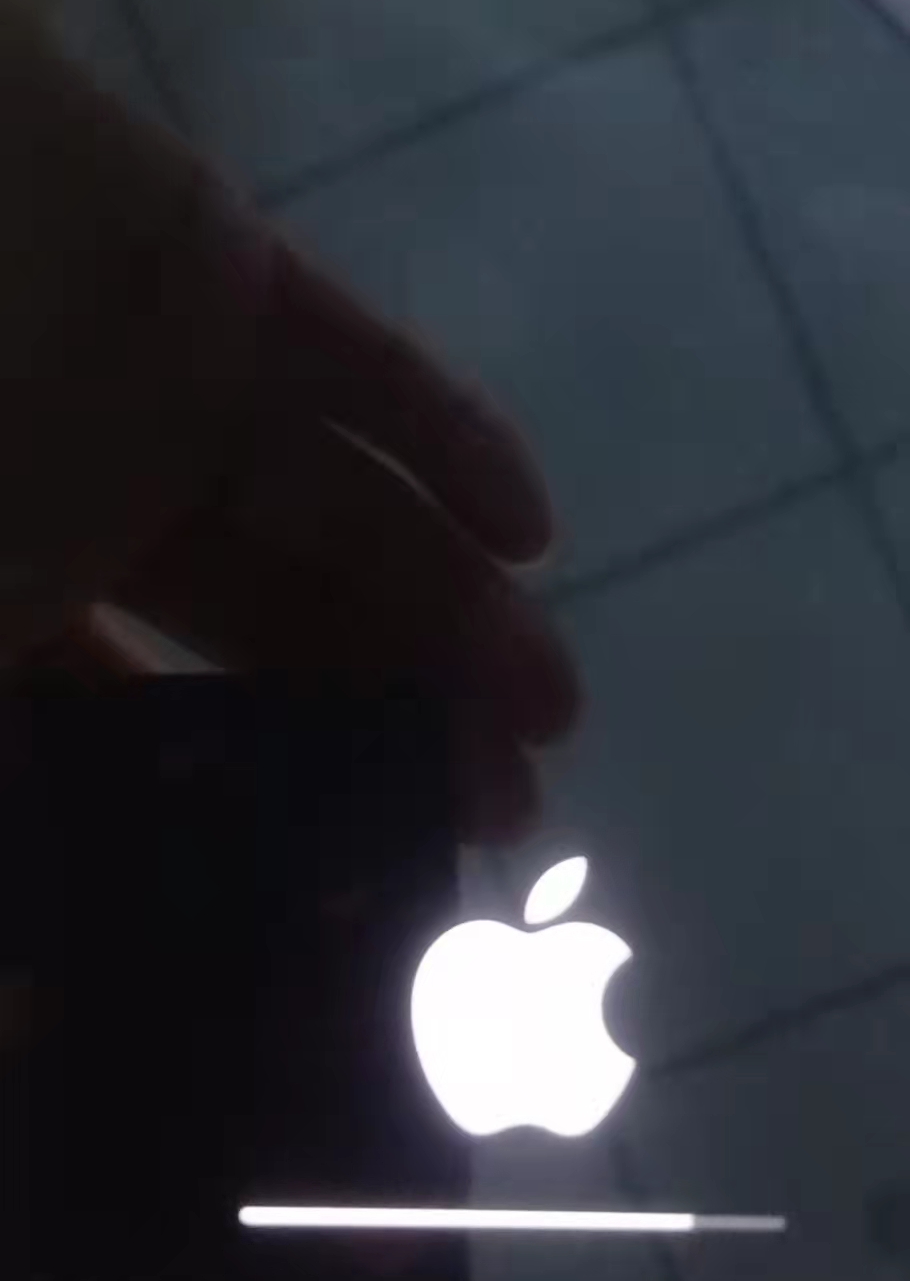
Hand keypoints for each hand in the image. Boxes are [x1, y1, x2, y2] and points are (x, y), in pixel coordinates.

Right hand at [0, 15, 578, 840]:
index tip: (378, 874)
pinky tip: (525, 524)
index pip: (160, 721)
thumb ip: (25, 753)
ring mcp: (167, 388)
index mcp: (14, 597)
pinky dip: (444, 432)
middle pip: (279, 630)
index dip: (268, 796)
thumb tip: (24, 1011)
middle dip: (393, 716)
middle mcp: (98, 505)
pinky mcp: (218, 269)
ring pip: (341, 510)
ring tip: (547, 704)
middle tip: (505, 811)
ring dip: (445, 601)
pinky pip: (359, 363)